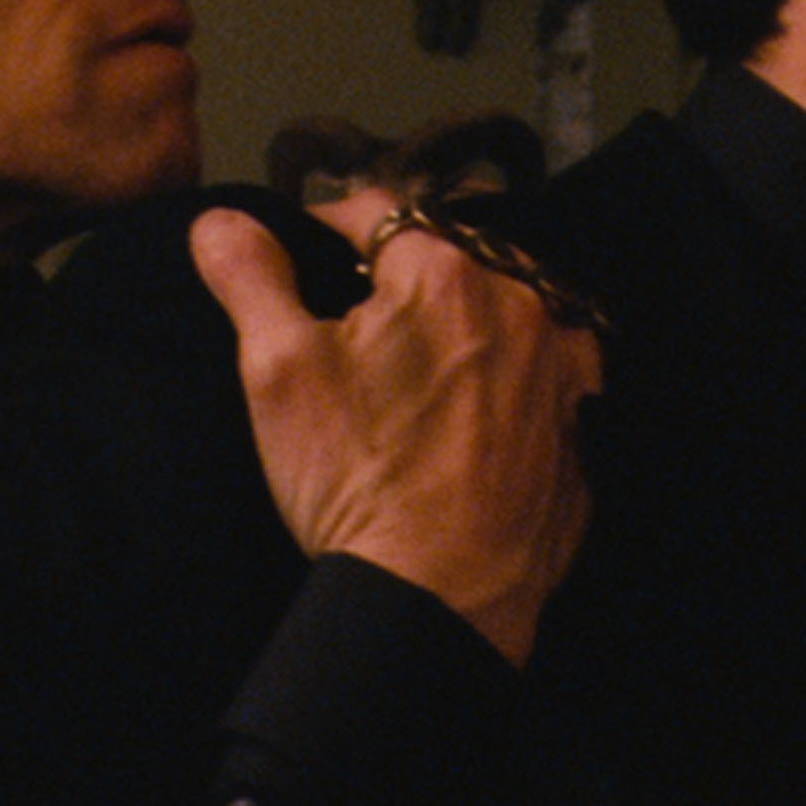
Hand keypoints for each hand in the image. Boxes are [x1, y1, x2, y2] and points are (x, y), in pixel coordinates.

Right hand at [190, 196, 598, 666]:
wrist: (443, 594)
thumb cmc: (357, 480)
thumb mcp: (278, 370)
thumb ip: (251, 279)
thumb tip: (221, 220)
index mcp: (447, 273)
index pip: (379, 211)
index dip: (331, 224)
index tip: (308, 249)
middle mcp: (522, 303)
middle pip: (456, 250)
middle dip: (407, 264)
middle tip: (361, 304)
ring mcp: (565, 363)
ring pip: (511, 300)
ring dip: (468, 308)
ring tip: (419, 350)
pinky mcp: (583, 420)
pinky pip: (550, 363)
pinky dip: (516, 363)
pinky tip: (479, 397)